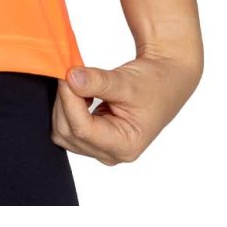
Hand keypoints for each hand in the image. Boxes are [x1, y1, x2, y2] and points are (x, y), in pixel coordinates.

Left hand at [52, 48, 201, 164]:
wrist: (163, 84)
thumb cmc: (152, 85)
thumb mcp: (127, 81)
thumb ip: (98, 81)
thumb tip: (71, 77)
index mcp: (125, 145)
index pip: (82, 128)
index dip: (69, 99)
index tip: (66, 73)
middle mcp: (111, 153)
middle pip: (68, 132)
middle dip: (65, 101)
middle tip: (71, 73)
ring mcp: (101, 149)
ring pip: (63, 131)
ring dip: (65, 104)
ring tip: (81, 83)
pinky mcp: (93, 140)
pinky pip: (67, 127)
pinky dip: (67, 107)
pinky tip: (82, 93)